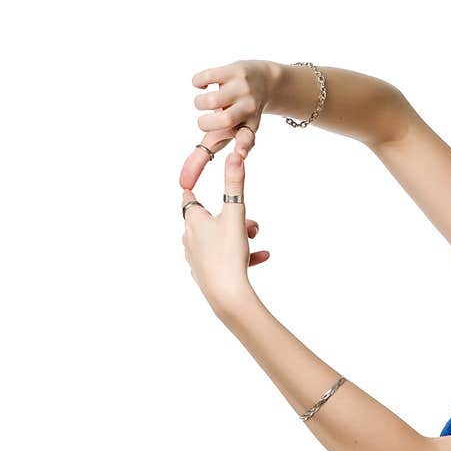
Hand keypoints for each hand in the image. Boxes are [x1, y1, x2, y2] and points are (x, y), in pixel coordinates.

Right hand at [179, 60, 273, 189]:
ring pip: (211, 100)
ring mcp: (242, 89)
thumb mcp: (225, 136)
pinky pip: (207, 77)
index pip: (247, 140)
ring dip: (200, 103)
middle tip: (205, 121)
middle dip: (205, 123)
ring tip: (205, 103)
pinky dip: (198, 82)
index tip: (238, 155)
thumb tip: (183, 184)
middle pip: (223, 121)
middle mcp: (249, 109)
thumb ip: (204, 157)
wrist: (266, 81)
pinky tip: (203, 86)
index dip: (243, 147)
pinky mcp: (234, 70)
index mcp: (249, 127)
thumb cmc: (239, 115)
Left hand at [181, 151, 269, 315]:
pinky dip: (242, 255)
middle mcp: (190, 238)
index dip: (193, 191)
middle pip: (210, 220)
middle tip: (251, 223)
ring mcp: (197, 257)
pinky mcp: (206, 273)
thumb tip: (234, 155)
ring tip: (256, 239)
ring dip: (239, 236)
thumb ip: (235, 184)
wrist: (226, 294)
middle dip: (232, 217)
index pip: (188, 199)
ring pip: (219, 239)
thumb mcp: (235, 214)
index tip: (193, 188)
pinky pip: (225, 258)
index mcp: (193, 221)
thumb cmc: (228, 253)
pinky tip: (262, 257)